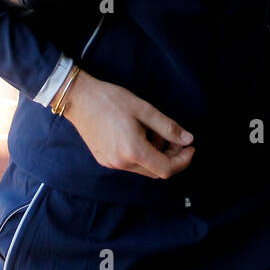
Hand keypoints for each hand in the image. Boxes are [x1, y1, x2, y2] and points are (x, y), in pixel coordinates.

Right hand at [61, 69, 193, 178]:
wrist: (78, 98)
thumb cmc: (111, 100)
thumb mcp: (144, 109)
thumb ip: (168, 127)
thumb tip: (188, 139)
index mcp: (133, 151)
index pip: (166, 169)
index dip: (183, 161)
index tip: (190, 147)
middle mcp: (122, 163)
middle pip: (156, 171)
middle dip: (171, 157)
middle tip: (176, 137)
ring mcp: (111, 163)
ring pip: (143, 167)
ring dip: (156, 154)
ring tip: (155, 131)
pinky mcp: (104, 159)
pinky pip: (130, 163)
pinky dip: (142, 153)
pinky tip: (140, 134)